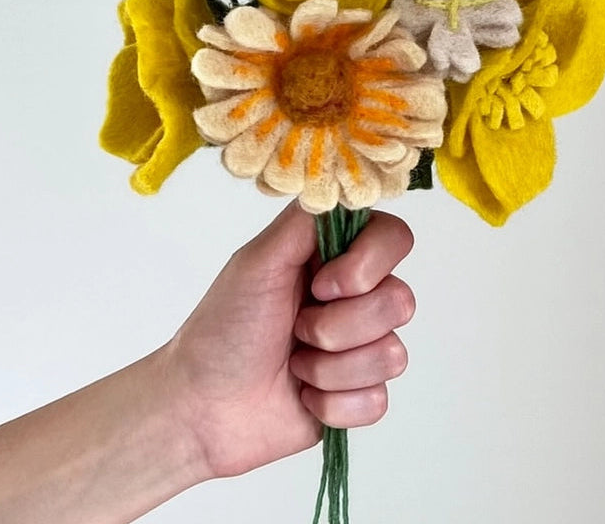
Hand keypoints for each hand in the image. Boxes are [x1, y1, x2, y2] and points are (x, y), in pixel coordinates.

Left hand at [162, 202, 415, 478]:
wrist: (204, 407)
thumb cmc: (223, 328)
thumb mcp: (257, 260)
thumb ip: (306, 223)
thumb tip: (348, 196)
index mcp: (335, 257)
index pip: (394, 238)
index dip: (369, 264)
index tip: (321, 284)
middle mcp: (356, 298)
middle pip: (401, 301)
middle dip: (338, 326)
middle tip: (296, 329)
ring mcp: (362, 348)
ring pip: (393, 355)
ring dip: (331, 367)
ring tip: (294, 364)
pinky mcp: (361, 395)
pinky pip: (378, 400)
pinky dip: (332, 402)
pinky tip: (303, 395)